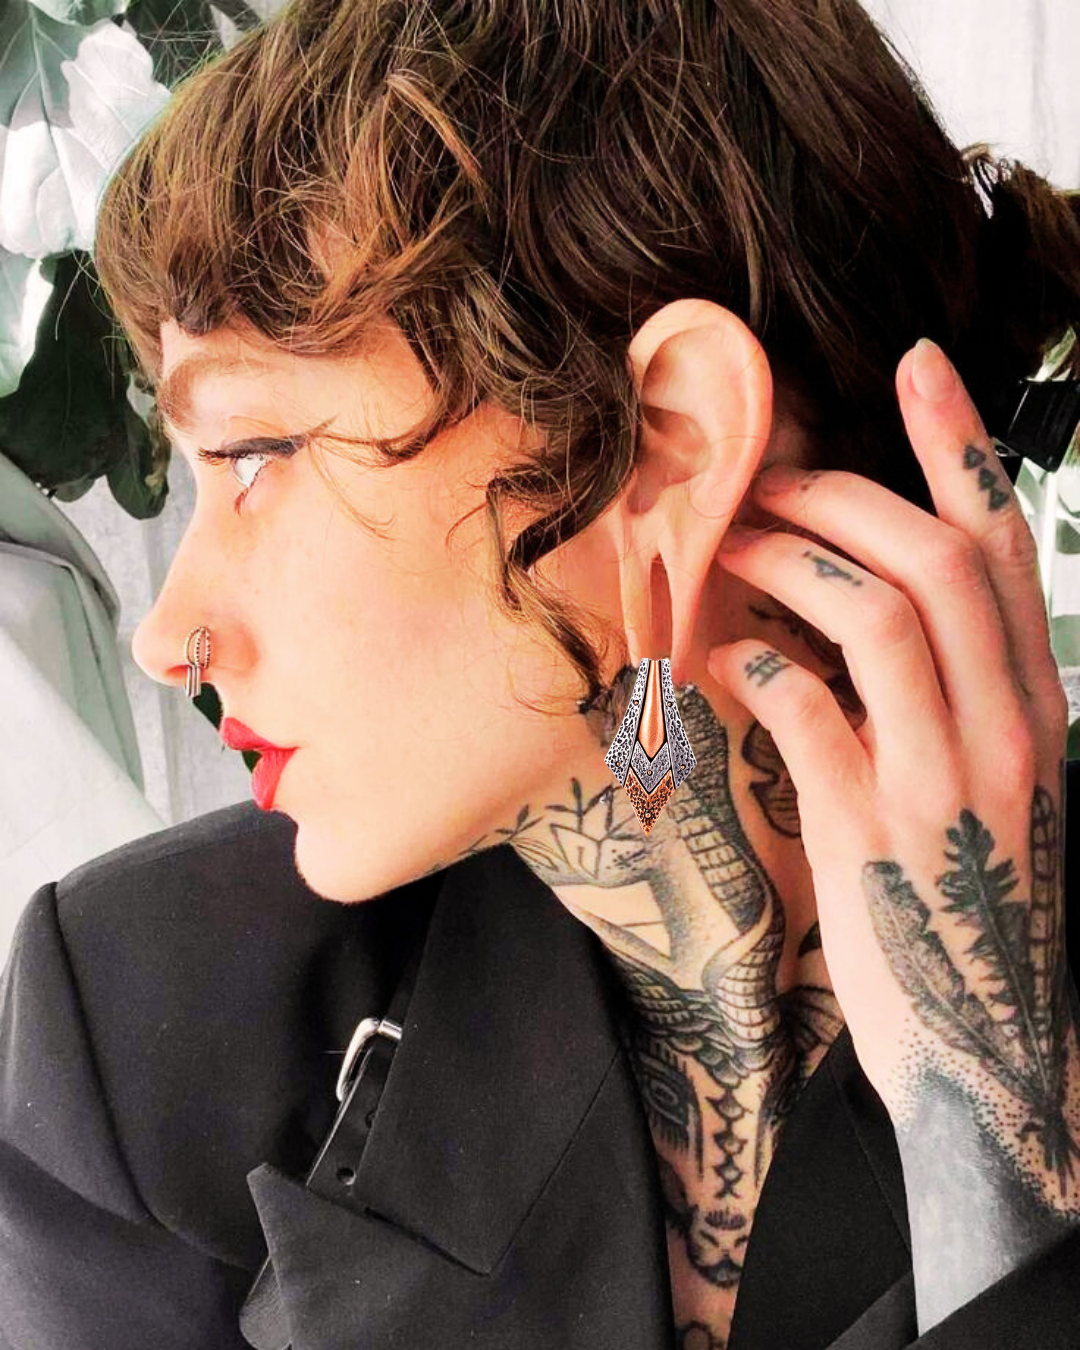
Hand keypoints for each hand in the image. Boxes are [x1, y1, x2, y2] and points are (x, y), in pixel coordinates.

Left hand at [705, 337, 1079, 1203]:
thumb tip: (856, 611)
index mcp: (1037, 704)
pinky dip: (755, 664)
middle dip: (843, 495)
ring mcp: (947, 775)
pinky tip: (718, 660)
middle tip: (761, 477)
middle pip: (937, 560)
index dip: (962, 447)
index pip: (1006, 548)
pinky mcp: (874, 828)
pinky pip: (809, 708)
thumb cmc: (969, 906)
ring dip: (792, 563)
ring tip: (725, 548)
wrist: (987, 1049)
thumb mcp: (989, 788)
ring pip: (880, 615)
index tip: (917, 366)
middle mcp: (1008, 724)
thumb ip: (951, 697)